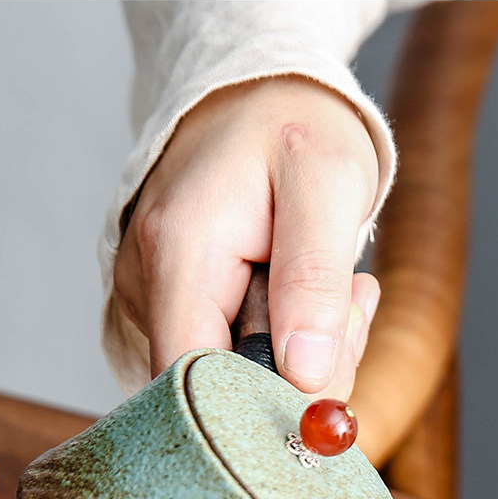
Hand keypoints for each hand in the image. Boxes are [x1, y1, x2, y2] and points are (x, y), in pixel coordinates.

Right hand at [113, 76, 381, 399]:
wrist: (261, 95)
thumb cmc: (296, 128)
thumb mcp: (327, 185)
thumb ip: (314, 281)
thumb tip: (305, 374)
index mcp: (178, 254)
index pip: (198, 381)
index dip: (264, 403)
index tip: (327, 376)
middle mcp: (147, 284)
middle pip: (220, 389)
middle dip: (300, 372)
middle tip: (350, 309)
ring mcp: (153, 299)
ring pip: (233, 378)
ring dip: (301, 354)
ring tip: (330, 283)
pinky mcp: (172, 308)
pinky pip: (233, 357)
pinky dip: (285, 340)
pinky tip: (304, 292)